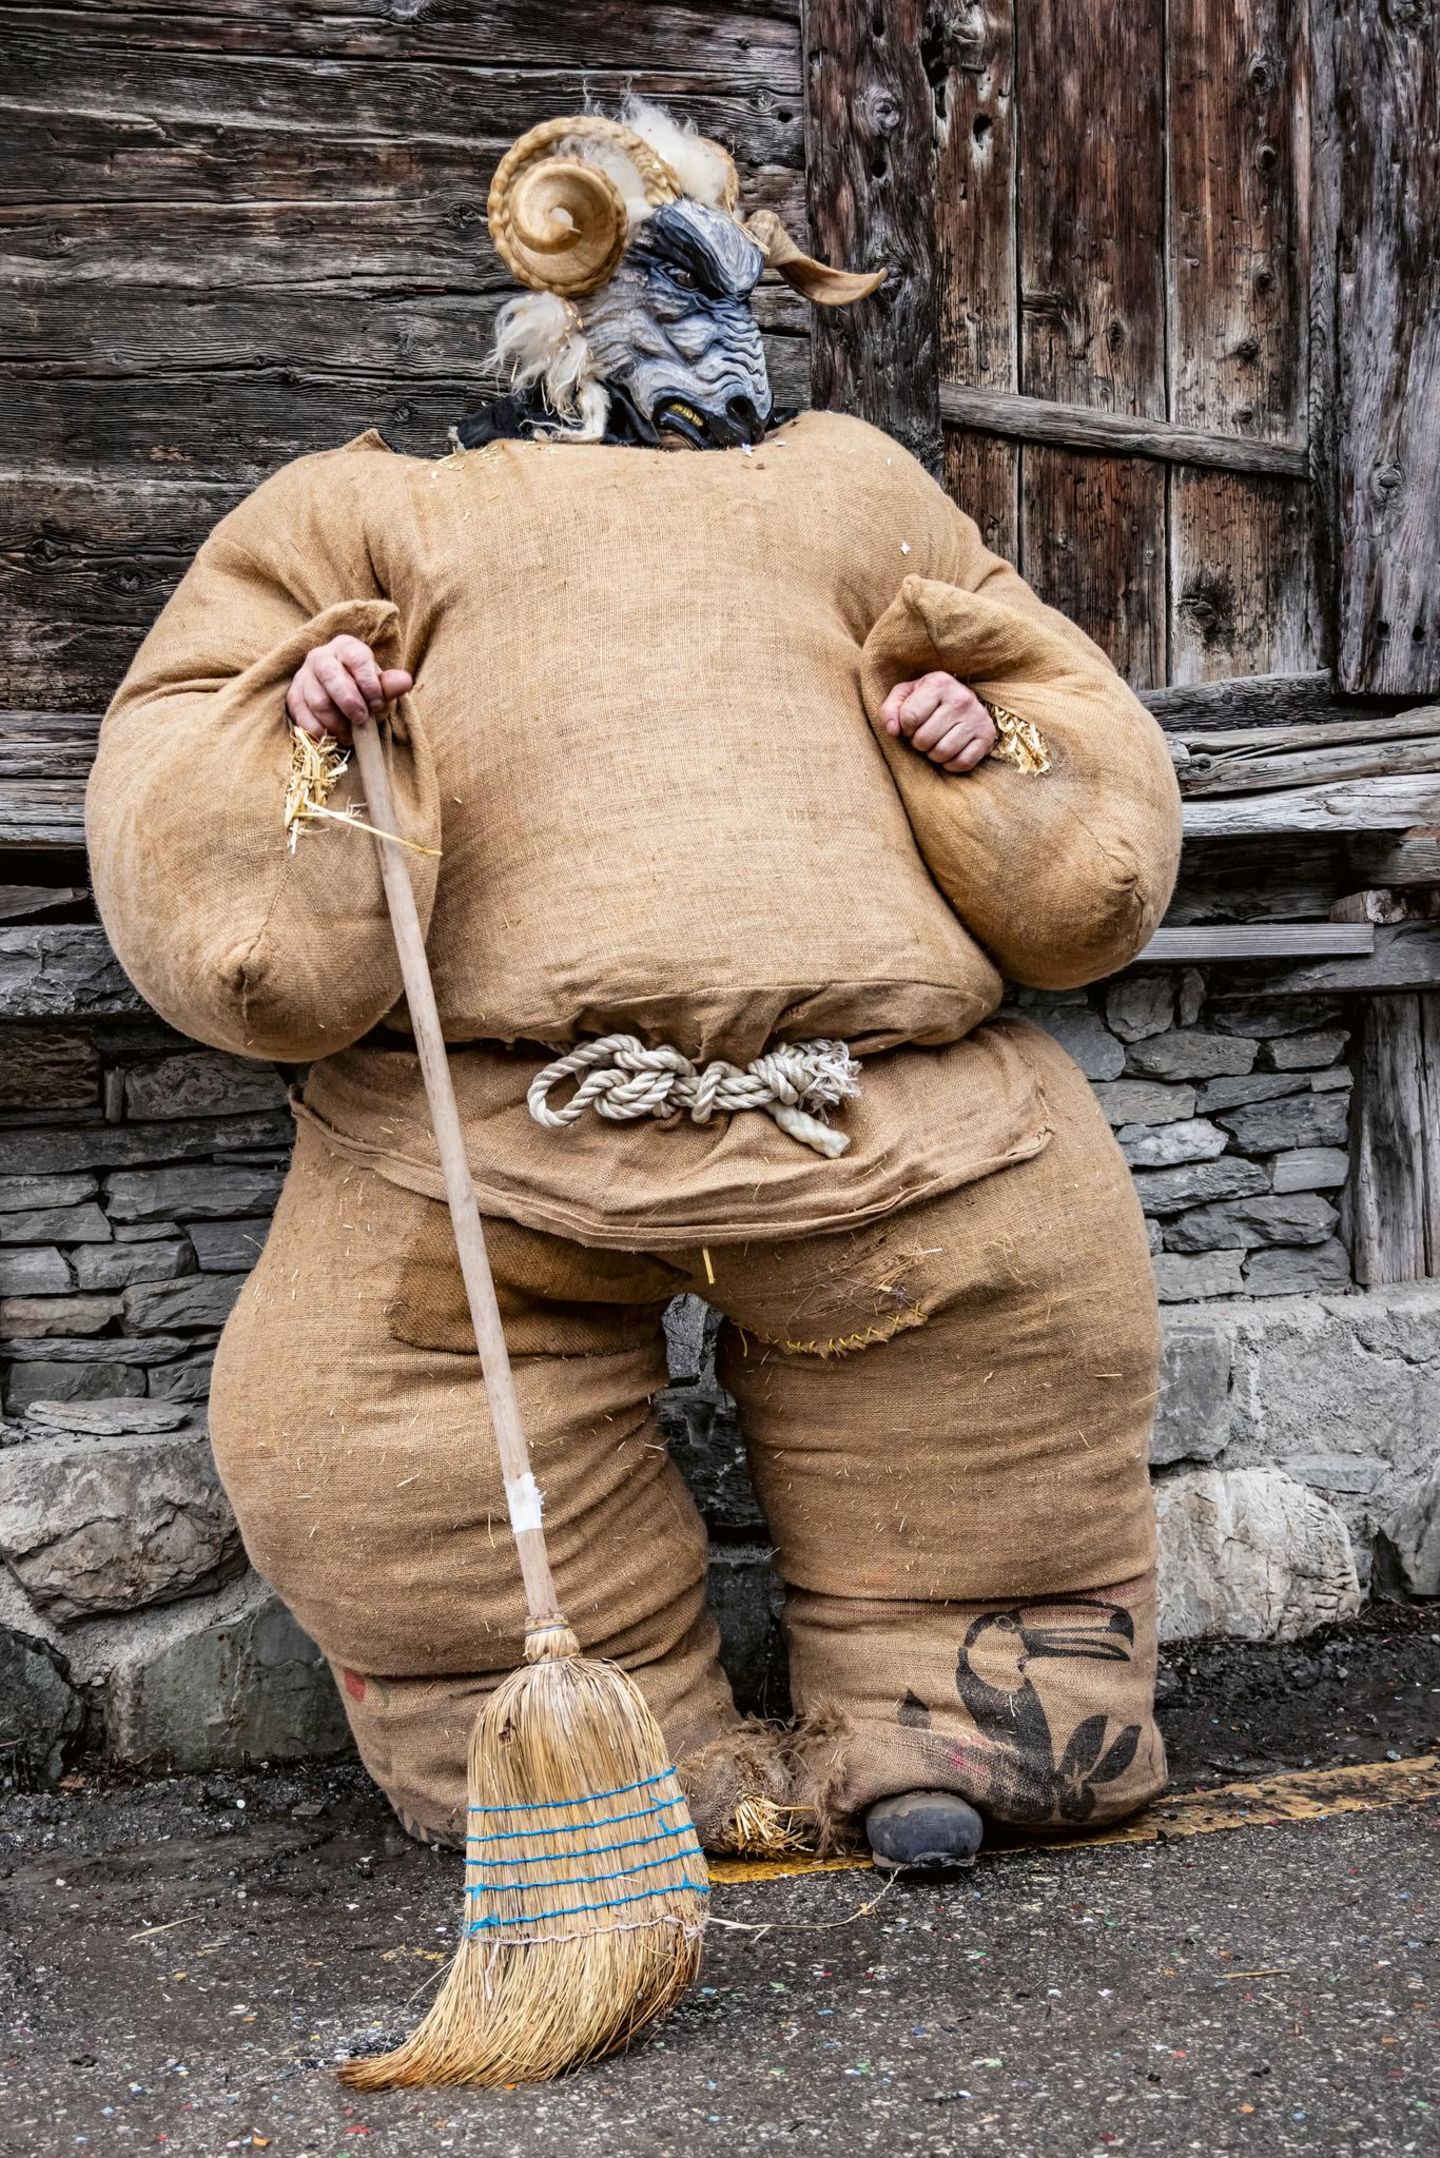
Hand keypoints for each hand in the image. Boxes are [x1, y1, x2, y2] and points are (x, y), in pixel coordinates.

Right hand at [285, 635, 412, 745]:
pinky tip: (333, 736)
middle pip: (331, 676)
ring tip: (350, 733)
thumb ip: (390, 686)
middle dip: (349, 702)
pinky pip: (303, 717)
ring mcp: (303, 676)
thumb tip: (405, 681)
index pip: (357, 659)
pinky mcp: (293, 697)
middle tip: (361, 719)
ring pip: (317, 700)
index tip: (377, 704)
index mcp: (346, 647)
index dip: (368, 683)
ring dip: (336, 722)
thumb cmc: (364, 693)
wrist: (342, 703)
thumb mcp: (380, 689)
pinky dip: (320, 731)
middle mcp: (320, 656)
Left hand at [880, 671, 995, 772]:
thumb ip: (890, 709)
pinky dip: (951, 764)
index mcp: (939, 683)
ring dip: (933, 754)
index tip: (911, 724)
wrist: (963, 702)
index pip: (909, 717)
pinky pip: (962, 762)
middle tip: (923, 736)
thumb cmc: (927, 700)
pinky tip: (949, 753)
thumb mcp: (905, 695)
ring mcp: (977, 717)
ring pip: (943, 752)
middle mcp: (961, 698)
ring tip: (935, 743)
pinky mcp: (987, 736)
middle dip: (918, 742)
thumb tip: (892, 730)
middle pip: (924, 738)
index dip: (904, 727)